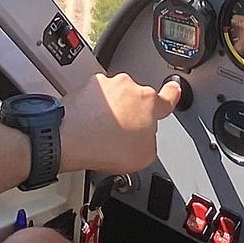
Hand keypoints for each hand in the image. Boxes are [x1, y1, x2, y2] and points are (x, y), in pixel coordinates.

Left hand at [61, 71, 181, 174]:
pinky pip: (95, 97)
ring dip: (112, 110)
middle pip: (137, 100)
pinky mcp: (85, 87)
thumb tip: (145, 138)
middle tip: (123, 135)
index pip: (168, 96)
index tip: (174, 89)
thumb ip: (152, 141)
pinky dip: (93, 108)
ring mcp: (105, 85)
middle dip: (132, 114)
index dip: (173, 94)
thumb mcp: (145, 156)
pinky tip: (89, 127)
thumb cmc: (105, 147)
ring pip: (115, 97)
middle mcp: (128, 87)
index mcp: (149, 102)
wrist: (69, 140)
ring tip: (102, 134)